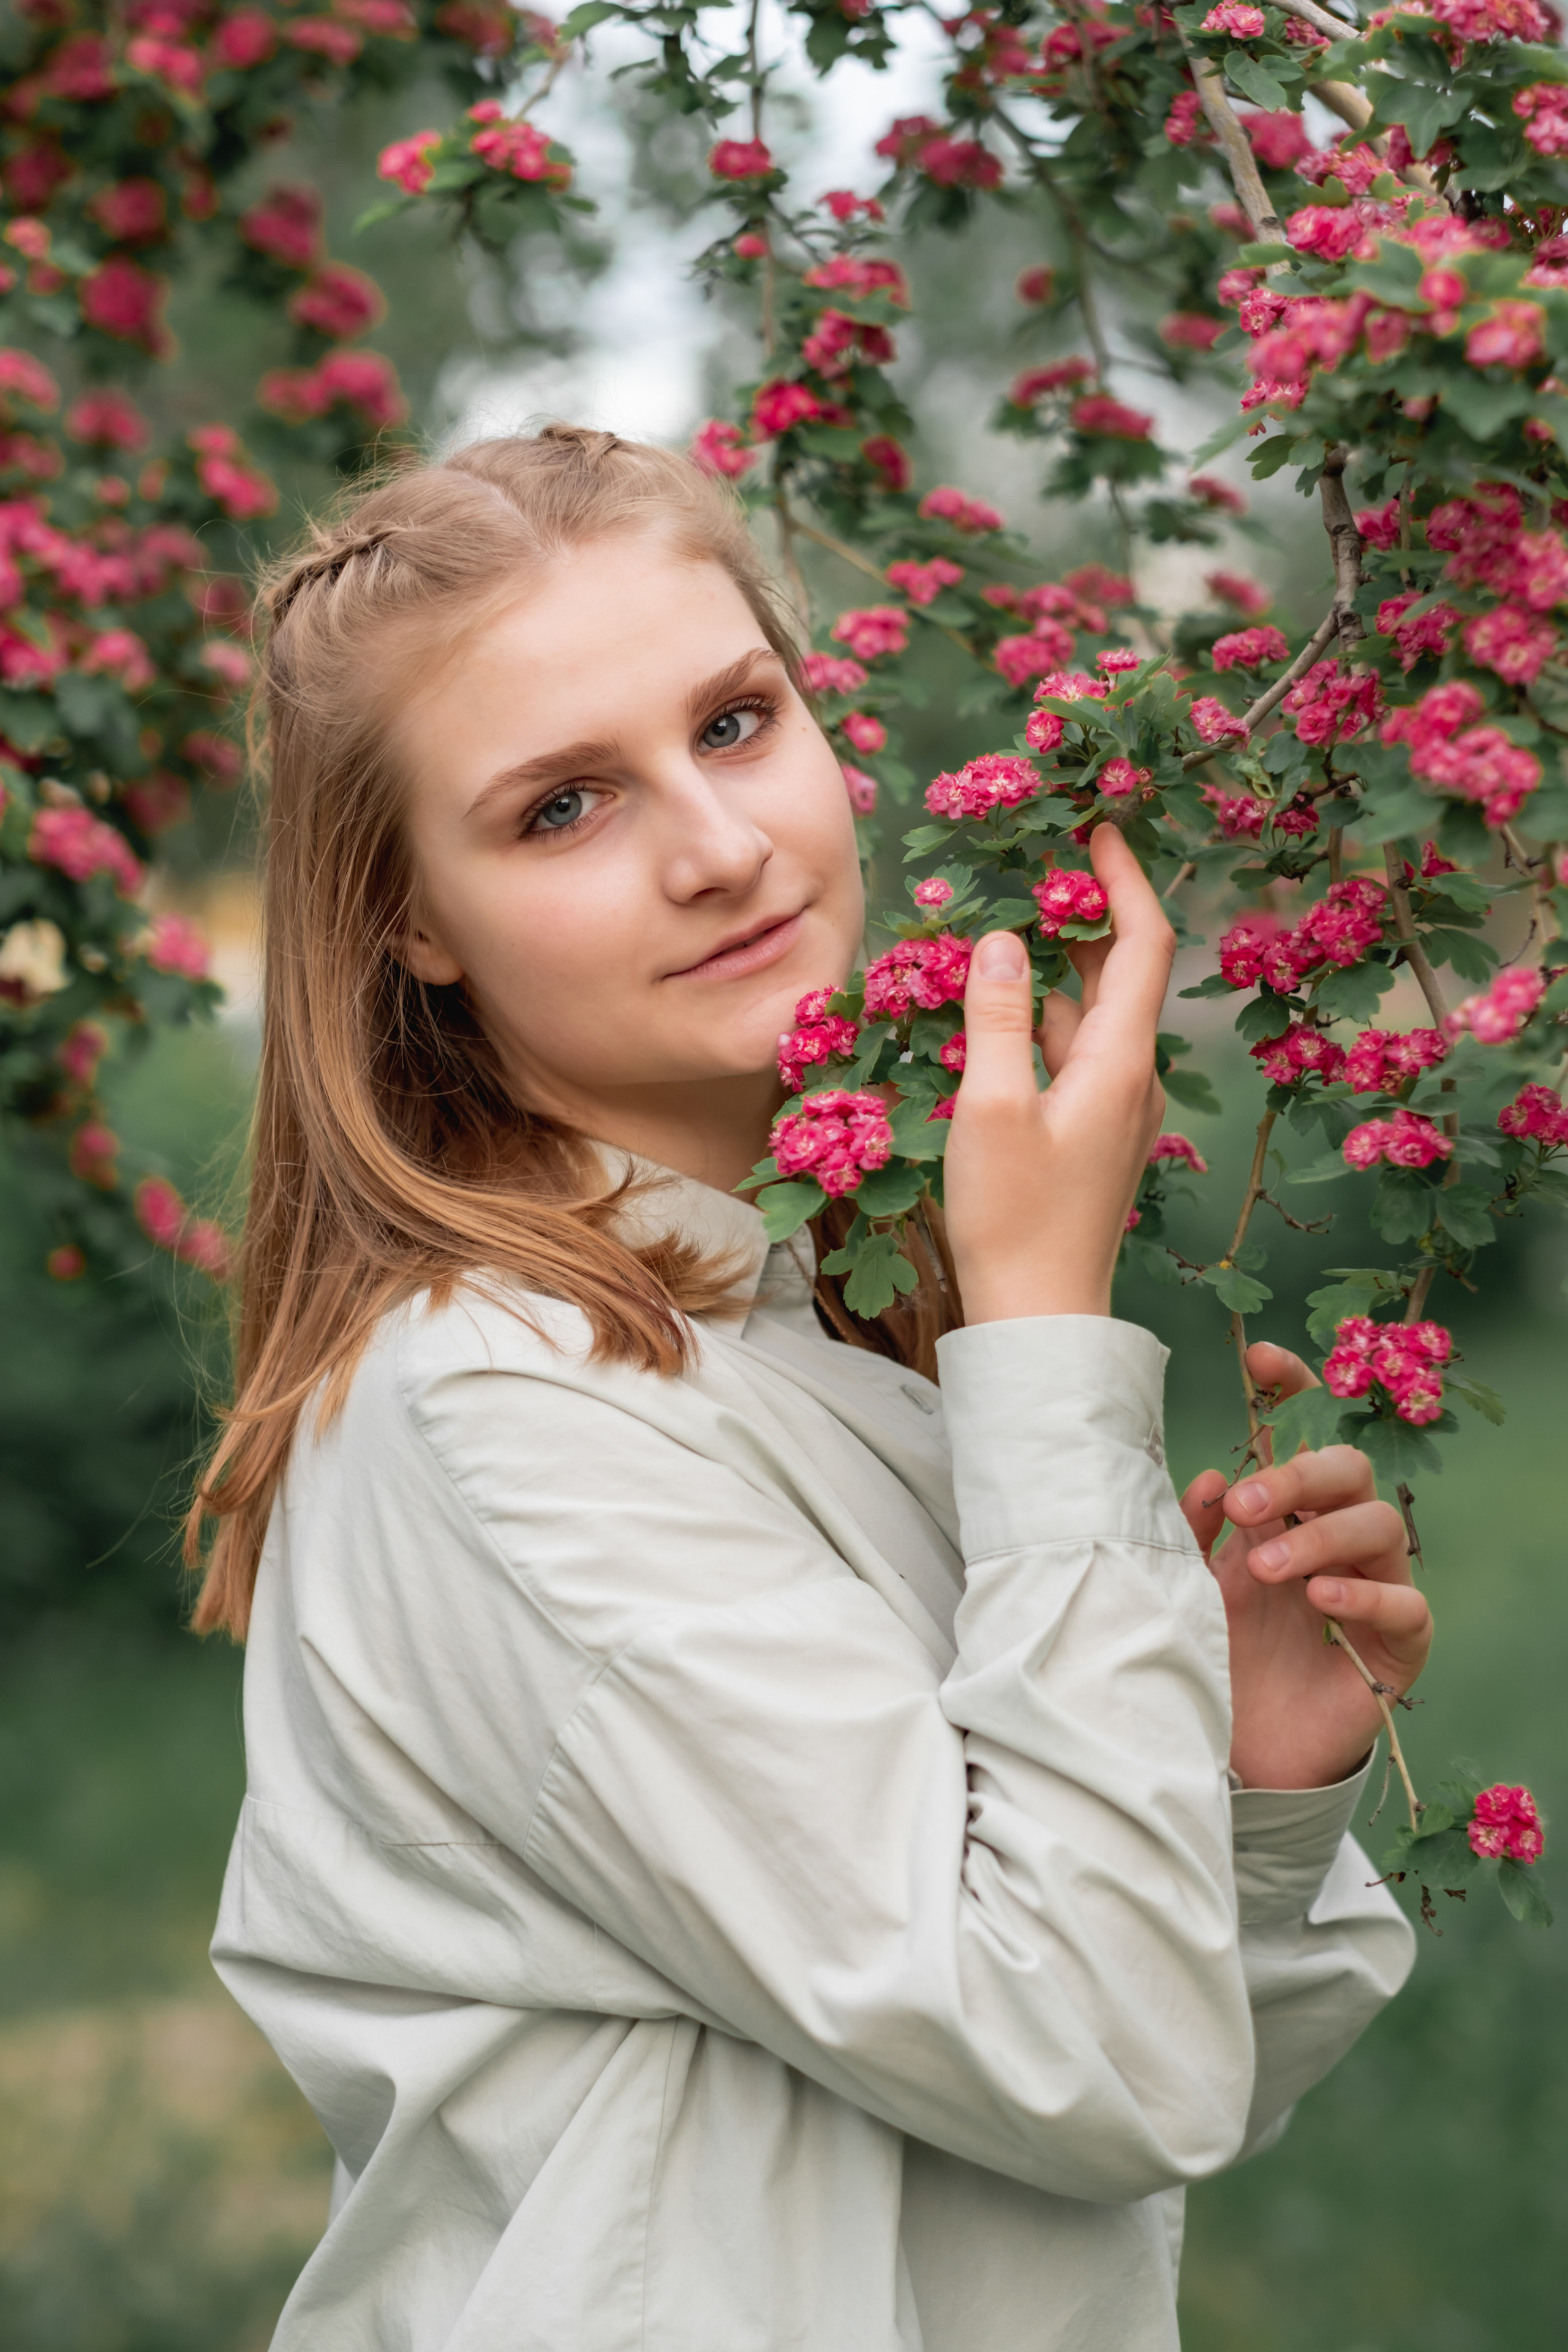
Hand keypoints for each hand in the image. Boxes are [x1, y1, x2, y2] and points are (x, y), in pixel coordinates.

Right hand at [944, 825, 1173, 1322]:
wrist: (1040, 1318)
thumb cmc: (1014, 1219)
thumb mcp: (992, 1109)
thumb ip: (996, 1017)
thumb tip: (1003, 939)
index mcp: (1120, 1062)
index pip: (1144, 944)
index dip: (1125, 880)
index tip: (1099, 827)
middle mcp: (1132, 1078)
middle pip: (1123, 972)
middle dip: (1088, 911)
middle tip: (1043, 861)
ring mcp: (1114, 1109)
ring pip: (1095, 1012)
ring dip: (1060, 963)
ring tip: (1012, 920)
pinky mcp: (1091, 1135)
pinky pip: (1075, 1052)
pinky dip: (1044, 1015)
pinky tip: (1001, 1007)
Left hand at [1181, 1341, 1433, 1788]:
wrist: (1239, 1750)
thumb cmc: (1221, 1655)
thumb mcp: (1192, 1585)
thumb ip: (1194, 1532)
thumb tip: (1210, 1475)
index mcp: (1286, 1513)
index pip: (1305, 1437)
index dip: (1292, 1391)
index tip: (1259, 1361)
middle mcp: (1334, 1541)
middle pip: (1348, 1472)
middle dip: (1299, 1475)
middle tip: (1245, 1505)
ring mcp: (1374, 1589)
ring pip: (1381, 1525)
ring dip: (1321, 1536)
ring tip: (1268, 1567)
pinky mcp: (1398, 1647)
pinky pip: (1408, 1605)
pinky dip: (1364, 1596)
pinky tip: (1321, 1602)